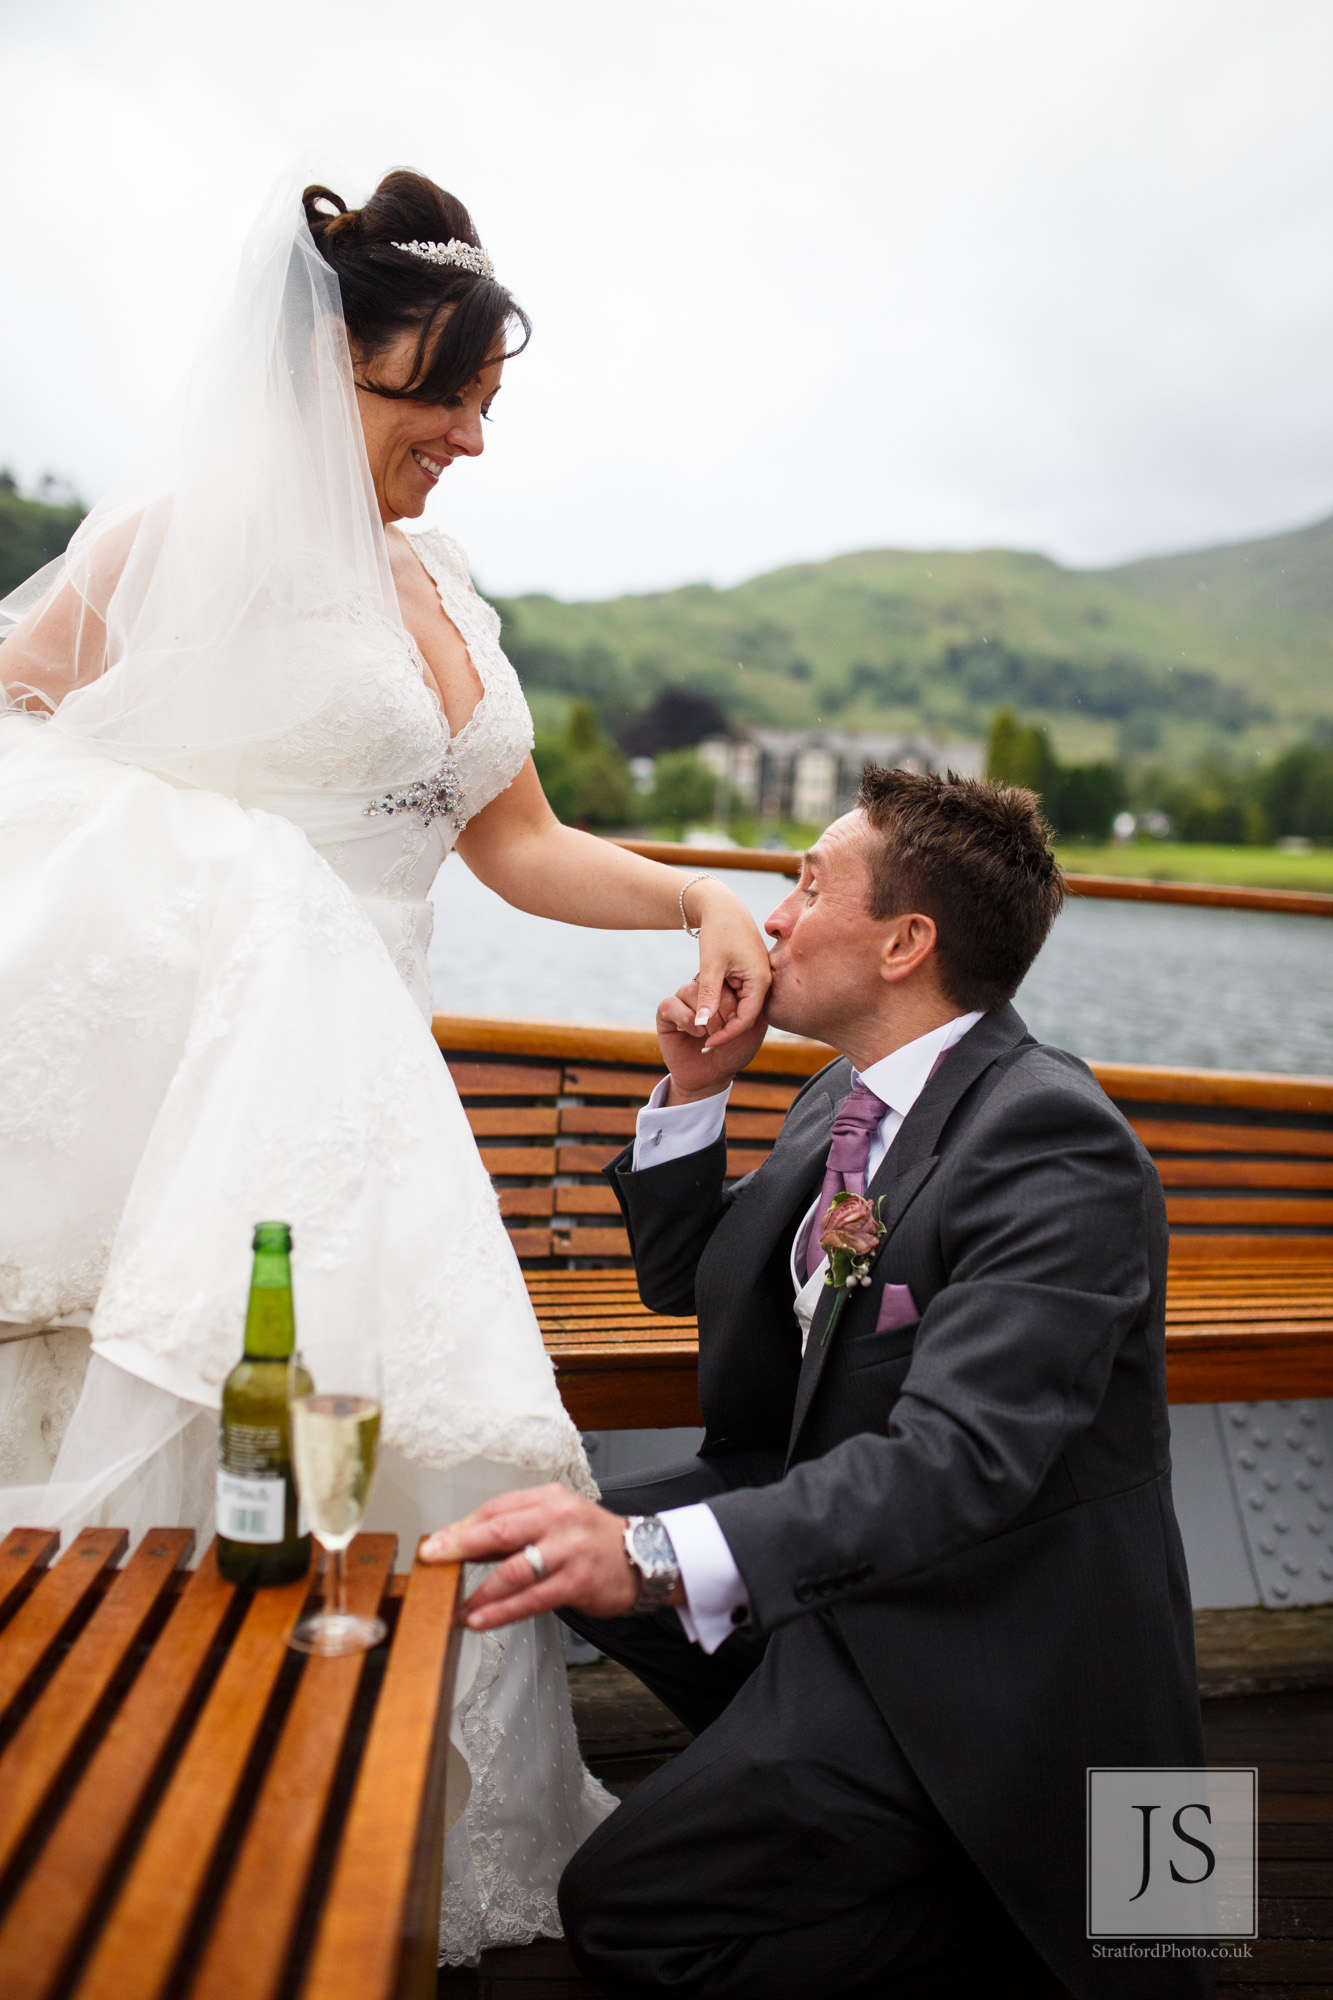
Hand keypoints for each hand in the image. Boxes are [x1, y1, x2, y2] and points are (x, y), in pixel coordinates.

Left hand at [419, 1484, 643, 1630]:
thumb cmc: (591, 1540)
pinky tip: (482, 1619)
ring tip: (459, 1606)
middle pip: (500, 1530)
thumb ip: (514, 1530)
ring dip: (480, 1590)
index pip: (496, 1509)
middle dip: (460, 1546)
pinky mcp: (577, 1581)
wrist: (643, 1557)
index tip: (436, 1543)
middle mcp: (558, 1518)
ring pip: (514, 1569)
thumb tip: (464, 1541)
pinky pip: (532, 1599)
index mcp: (548, 1499)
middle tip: (433, 1559)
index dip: (461, 1527)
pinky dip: (502, 1611)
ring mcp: (569, 1550)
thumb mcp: (554, 1521)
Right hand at [657, 978, 767, 1102]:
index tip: (741, 1020)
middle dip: (722, 1007)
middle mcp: (702, 990)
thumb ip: (753, 1008)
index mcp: (723, 988)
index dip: (736, 997)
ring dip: (705, 1015)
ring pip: (690, 990)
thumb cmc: (734, 1052)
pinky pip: (670, 1004)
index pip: (728, 978)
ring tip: (712, 1033)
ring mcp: (683, 1000)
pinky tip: (697, 1033)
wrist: (711, 1076)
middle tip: (726, 1028)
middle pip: (709, 982)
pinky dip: (685, 1018)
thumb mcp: (752, 1030)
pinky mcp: (666, 1012)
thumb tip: (749, 986)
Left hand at [684, 879, 771, 1052]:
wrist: (721, 905)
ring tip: (704, 1029)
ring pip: (742, 1006)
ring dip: (724, 1017)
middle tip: (703, 1043)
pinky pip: (740, 995)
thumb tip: (701, 1024)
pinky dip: (725, 1003)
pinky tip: (708, 1008)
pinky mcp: (751, 972)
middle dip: (726, 1030)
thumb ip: (708, 996)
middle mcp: (765, 980)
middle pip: (747, 1016)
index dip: (726, 1036)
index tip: (706, 1045)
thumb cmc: (718, 931)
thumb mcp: (710, 966)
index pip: (746, 1020)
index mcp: (760, 981)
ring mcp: (759, 976)